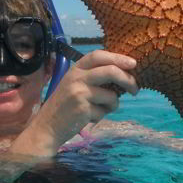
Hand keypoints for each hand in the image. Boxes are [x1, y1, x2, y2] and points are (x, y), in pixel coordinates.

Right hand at [12, 50, 138, 155]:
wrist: (47, 126)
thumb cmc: (64, 106)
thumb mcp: (74, 85)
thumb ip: (92, 77)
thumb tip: (123, 74)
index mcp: (75, 69)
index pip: (98, 55)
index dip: (118, 57)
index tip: (133, 63)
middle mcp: (76, 78)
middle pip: (110, 71)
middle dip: (128, 80)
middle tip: (135, 89)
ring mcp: (79, 93)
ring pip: (112, 96)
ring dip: (113, 105)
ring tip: (101, 109)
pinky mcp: (83, 109)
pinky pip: (105, 111)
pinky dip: (102, 116)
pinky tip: (89, 118)